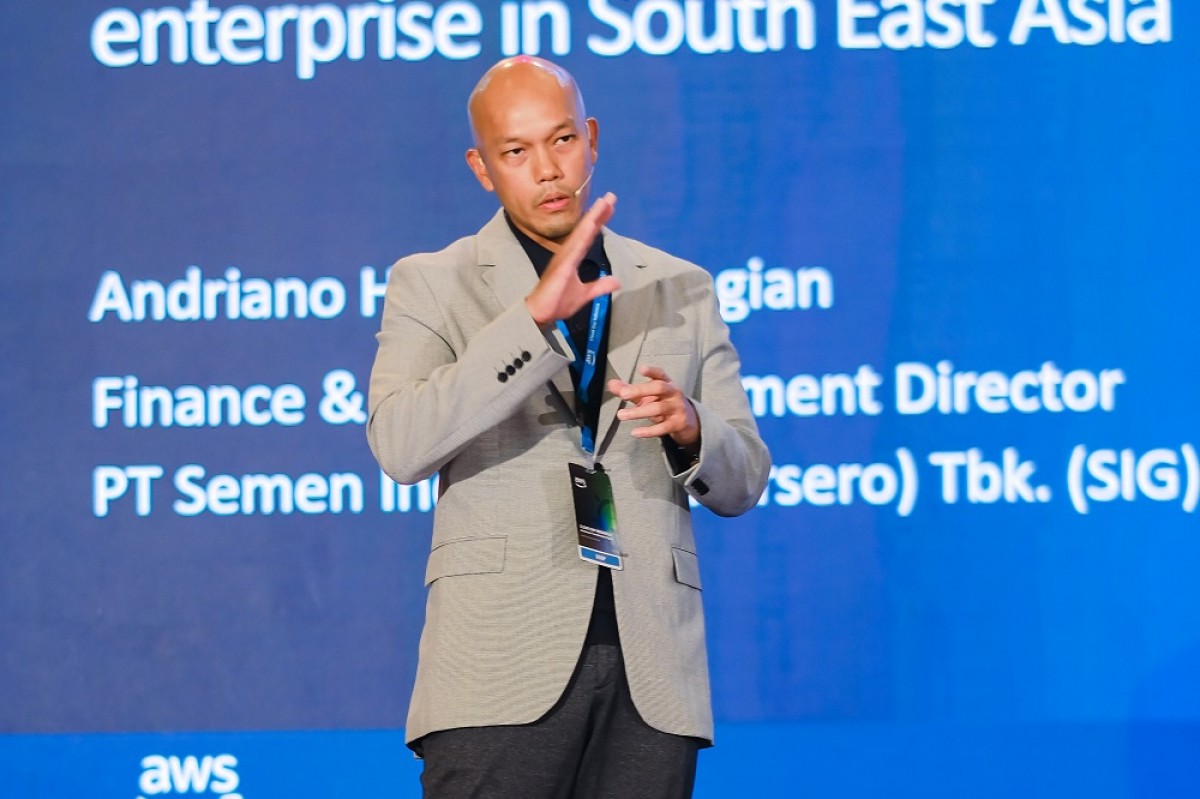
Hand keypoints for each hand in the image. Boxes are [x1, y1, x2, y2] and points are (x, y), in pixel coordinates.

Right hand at [525, 193, 621, 326]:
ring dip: (593, 217)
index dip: (599, 221)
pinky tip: (591, 223)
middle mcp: (568, 253)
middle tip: (611, 196)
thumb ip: (599, 286)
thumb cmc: (557, 302)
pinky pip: (575, 247)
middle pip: (586, 229)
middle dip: (599, 213)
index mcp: (572, 257)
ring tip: (604, 202)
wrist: (540, 313)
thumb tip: (616, 281)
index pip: (589, 236)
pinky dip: (583, 234)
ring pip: (581, 233)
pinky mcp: (562, 266)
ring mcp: (564, 257)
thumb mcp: (584, 294)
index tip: (609, 207)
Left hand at [608, 365, 700, 448]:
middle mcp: (673, 393)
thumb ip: (629, 390)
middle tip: (623, 394)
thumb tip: (610, 384)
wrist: (688, 421)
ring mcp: (677, 408)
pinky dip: (649, 431)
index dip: (652, 371)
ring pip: (658, 409)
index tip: (641, 368)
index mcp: (666, 383)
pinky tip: (635, 432)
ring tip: (620, 415)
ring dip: (638, 412)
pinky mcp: (677, 424)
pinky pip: (663, 428)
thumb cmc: (662, 403)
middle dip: (641, 390)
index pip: (660, 374)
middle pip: (659, 388)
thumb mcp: (646, 396)